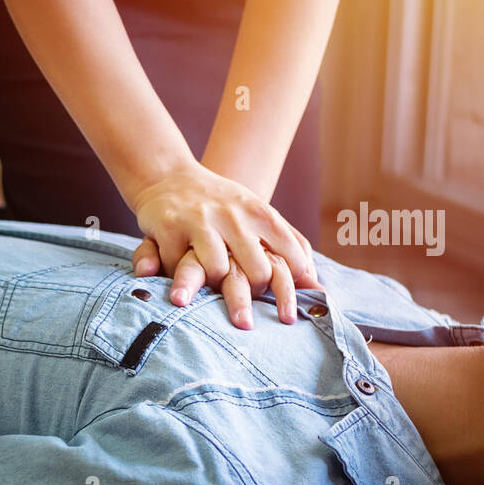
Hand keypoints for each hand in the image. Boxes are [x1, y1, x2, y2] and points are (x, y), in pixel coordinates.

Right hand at [128, 160, 320, 328]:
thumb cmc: (220, 203)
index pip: (290, 257)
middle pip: (257, 272)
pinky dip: (179, 276)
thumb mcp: (257, 212)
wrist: (167, 175)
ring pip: (218, 271)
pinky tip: (177, 272)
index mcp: (260, 212)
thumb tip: (316, 283)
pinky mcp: (169, 228)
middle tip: (243, 304)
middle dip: (252, 294)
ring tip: (209, 286)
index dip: (289, 288)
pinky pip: (179, 267)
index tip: (284, 308)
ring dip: (213, 285)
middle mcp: (233, 215)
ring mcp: (201, 220)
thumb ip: (289, 243)